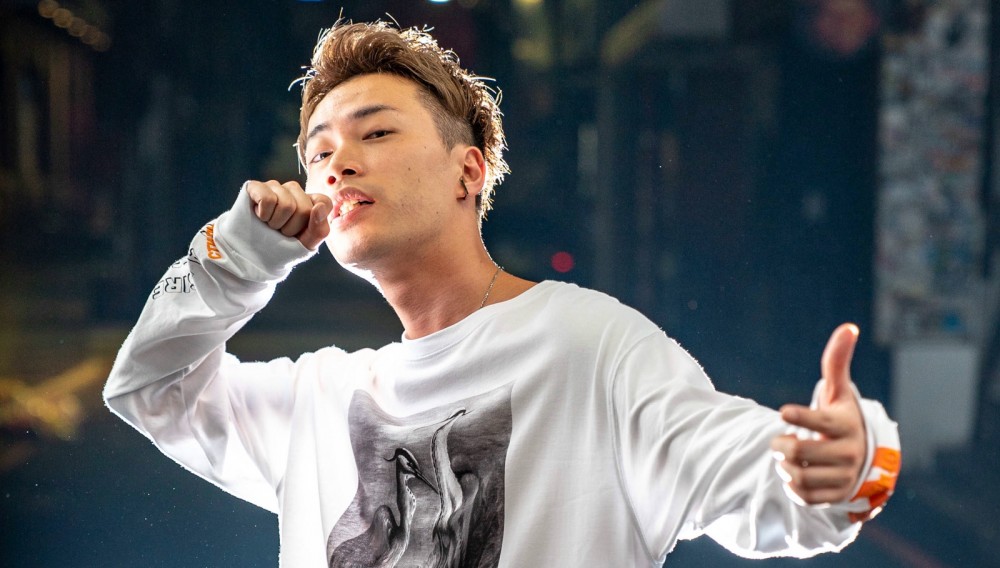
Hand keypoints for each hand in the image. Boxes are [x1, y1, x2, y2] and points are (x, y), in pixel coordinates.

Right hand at [244, 180, 332, 249]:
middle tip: (279, 231)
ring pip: (286, 204)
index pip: (324, 202)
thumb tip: (319, 207)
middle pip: (304, 209)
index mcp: (309, 202)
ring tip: (268, 224)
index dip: (314, 222)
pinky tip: (258, 215)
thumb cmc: (280, 247)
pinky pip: (267, 199)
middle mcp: (294, 190)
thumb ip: (319, 229)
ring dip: (276, 223)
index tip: (301, 233)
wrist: (249, 253)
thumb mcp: (306, 244)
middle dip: (291, 228)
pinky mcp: (256, 186)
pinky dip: (263, 214)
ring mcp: (275, 186)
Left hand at [770, 323, 866, 504]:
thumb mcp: (839, 391)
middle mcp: (847, 453)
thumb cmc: (841, 417)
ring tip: (785, 456)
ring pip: (799, 475)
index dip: (799, 416)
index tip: (783, 412)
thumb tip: (849, 327)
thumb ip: (837, 361)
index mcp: (845, 425)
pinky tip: (792, 472)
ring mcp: (842, 476)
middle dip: (780, 444)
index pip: (820, 421)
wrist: (862, 458)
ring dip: (784, 466)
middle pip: (799, 451)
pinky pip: (803, 495)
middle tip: (778, 440)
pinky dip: (791, 485)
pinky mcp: (834, 495)